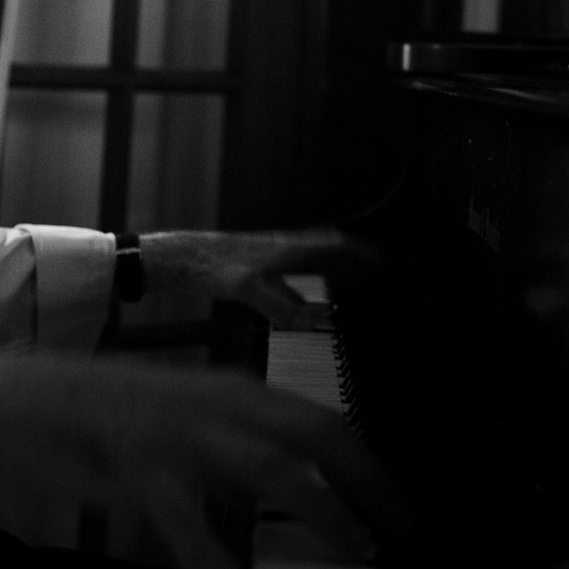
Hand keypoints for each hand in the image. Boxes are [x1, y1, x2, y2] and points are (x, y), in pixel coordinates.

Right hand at [0, 351, 411, 568]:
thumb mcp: (183, 425)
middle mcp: (218, 404)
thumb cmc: (102, 423)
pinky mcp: (134, 464)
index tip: (403, 509)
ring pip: (272, 466)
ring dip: (320, 512)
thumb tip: (295, 490)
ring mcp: (178, 431)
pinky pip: (185, 514)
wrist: (12, 401)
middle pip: (318, 434)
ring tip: (350, 555)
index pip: (325, 421)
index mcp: (233, 394)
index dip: (372, 464)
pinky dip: (211, 554)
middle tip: (400, 535)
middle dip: (369, 484)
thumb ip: (235, 453)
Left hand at [139, 228, 364, 328]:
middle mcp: (287, 250)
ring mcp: (274, 261)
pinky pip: (298, 280)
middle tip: (381, 274)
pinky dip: (314, 290)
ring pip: (316, 265)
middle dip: (358, 262)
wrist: (181, 259)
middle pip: (332, 252)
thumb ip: (280, 306)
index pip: (339, 247)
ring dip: (337, 274)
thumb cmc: (211, 265)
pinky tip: (313, 307)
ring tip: (356, 288)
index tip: (387, 263)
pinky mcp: (262, 273)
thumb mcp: (247, 289)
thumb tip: (313, 321)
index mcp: (290, 248)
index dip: (365, 254)